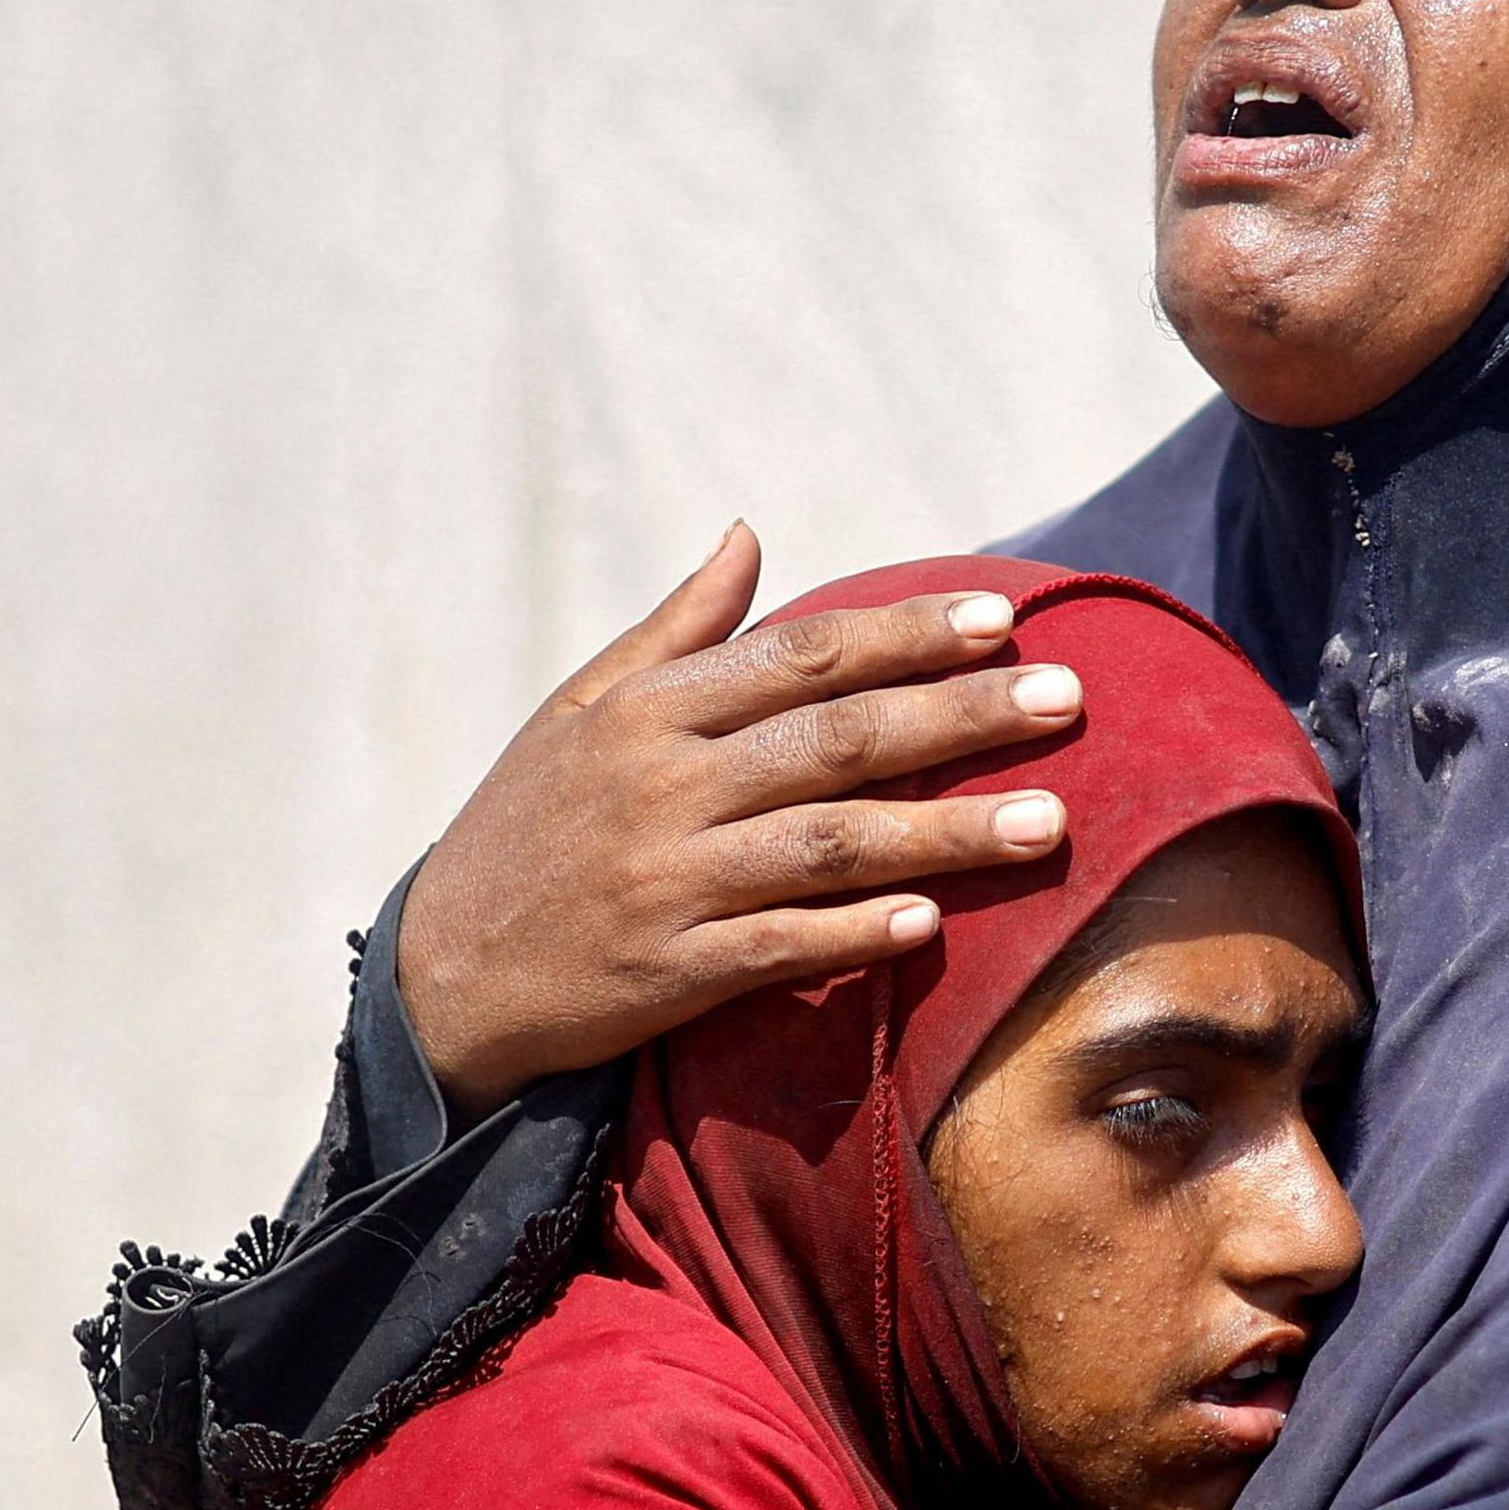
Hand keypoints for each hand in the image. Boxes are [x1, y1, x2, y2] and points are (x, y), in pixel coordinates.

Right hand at [399, 523, 1083, 1120]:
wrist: (439, 977)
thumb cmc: (527, 827)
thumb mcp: (580, 710)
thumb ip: (676, 626)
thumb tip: (748, 532)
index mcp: (650, 712)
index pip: (803, 656)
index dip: (907, 635)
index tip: (1002, 619)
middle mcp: (665, 786)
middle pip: (841, 740)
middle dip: (962, 716)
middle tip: (1069, 698)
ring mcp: (669, 882)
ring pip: (832, 844)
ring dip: (947, 833)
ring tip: (1051, 821)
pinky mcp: (669, 973)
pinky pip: (780, 947)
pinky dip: (856, 932)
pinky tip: (934, 922)